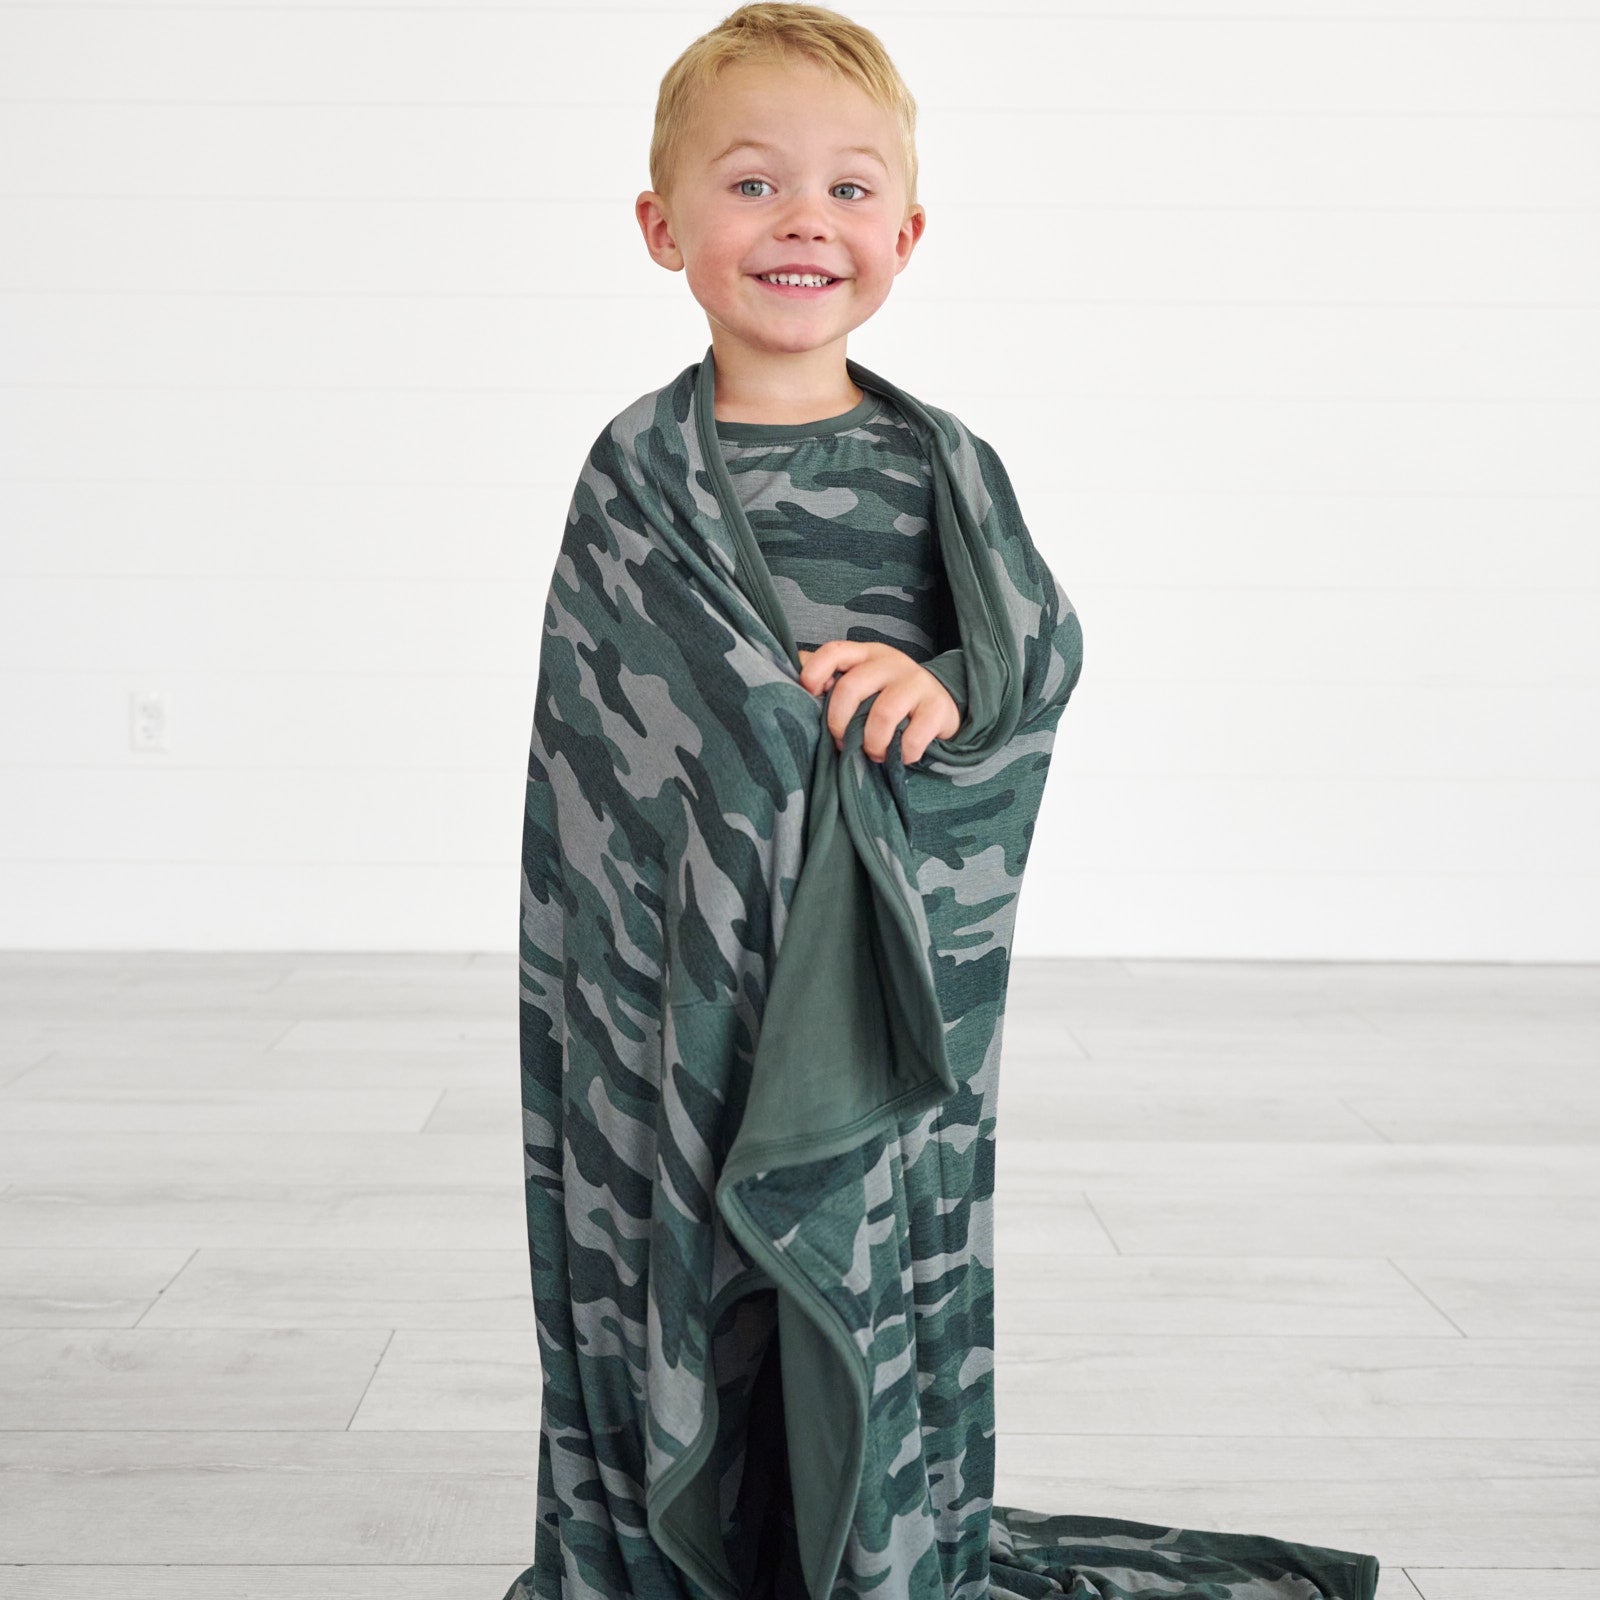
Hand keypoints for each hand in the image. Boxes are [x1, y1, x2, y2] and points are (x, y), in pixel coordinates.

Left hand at [797, 641, 960, 765]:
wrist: (941, 704)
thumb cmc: (888, 696)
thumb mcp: (861, 680)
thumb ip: (830, 678)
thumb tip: (789, 676)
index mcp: (866, 654)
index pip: (834, 651)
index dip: (815, 672)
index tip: (809, 695)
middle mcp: (891, 663)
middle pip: (852, 686)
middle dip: (839, 722)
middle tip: (842, 743)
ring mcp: (916, 682)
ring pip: (882, 714)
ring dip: (871, 743)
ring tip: (873, 754)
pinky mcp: (938, 707)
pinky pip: (913, 737)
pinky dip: (902, 754)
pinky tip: (900, 756)